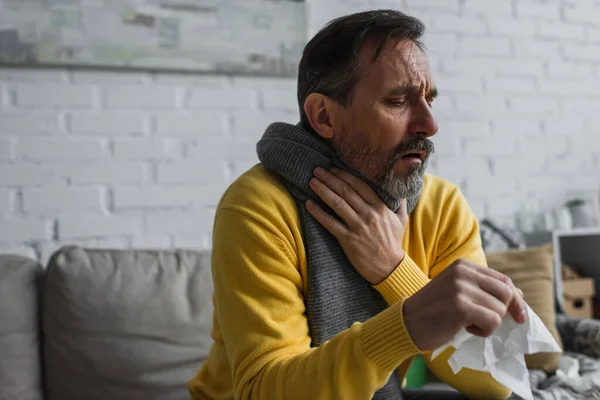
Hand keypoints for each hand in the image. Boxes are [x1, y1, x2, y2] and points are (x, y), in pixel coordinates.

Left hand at [305, 167, 406, 284]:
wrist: (390, 268)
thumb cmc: (394, 243)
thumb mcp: (401, 220)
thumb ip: (400, 203)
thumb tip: (402, 188)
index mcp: (380, 207)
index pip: (360, 186)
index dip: (345, 175)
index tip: (333, 168)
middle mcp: (368, 214)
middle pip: (346, 191)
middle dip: (330, 179)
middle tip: (317, 170)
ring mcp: (358, 227)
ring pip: (338, 204)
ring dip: (323, 191)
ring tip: (312, 182)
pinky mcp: (348, 240)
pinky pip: (330, 224)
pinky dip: (318, 213)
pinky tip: (308, 204)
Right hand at [403, 258, 526, 350]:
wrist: (407, 322)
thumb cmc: (434, 311)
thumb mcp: (458, 291)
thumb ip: (484, 289)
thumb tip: (519, 294)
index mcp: (463, 265)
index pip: (503, 280)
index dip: (515, 300)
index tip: (519, 316)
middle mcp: (463, 272)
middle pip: (507, 294)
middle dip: (503, 313)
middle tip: (485, 322)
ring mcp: (460, 288)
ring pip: (500, 310)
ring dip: (490, 324)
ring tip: (469, 324)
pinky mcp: (460, 306)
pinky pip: (492, 321)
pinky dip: (484, 331)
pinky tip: (467, 328)